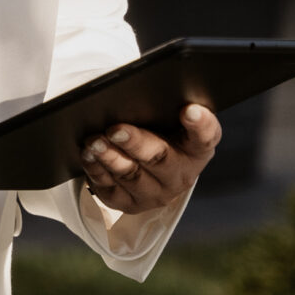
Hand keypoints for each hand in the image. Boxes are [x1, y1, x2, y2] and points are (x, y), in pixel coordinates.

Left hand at [79, 102, 220, 214]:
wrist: (153, 171)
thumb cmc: (163, 136)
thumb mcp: (172, 122)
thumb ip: (166, 109)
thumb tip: (140, 89)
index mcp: (197, 149)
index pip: (205, 136)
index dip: (200, 124)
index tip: (189, 110)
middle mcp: (180, 175)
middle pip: (159, 158)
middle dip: (136, 143)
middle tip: (116, 130)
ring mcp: (156, 193)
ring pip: (131, 175)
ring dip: (110, 158)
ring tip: (95, 142)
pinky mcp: (131, 204)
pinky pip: (111, 189)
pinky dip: (97, 171)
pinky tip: (88, 156)